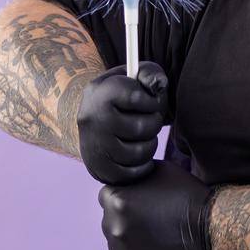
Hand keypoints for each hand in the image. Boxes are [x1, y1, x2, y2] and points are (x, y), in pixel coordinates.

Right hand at [76, 62, 167, 184]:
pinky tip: (141, 150)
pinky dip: (144, 165)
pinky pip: (132, 173)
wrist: (97, 119)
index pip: (135, 96)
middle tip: (151, 119)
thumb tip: (159, 87)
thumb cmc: (125, 95)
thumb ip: (151, 75)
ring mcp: (93, 146)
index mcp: (98, 91)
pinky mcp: (99, 168)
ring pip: (139, 152)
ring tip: (145, 135)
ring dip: (151, 143)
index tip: (152, 101)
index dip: (153, 100)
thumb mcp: (135, 76)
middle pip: (141, 127)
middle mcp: (91, 119)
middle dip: (154, 123)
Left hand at [98, 159, 219, 249]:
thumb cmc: (190, 195)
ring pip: (119, 246)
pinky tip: (163, 248)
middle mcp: (115, 230)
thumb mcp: (161, 170)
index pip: (107, 197)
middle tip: (152, 217)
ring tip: (157, 234)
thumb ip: (135, 176)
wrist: (214, 229)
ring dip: (132, 239)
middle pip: (111, 222)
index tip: (140, 199)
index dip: (124, 195)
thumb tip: (126, 180)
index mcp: (117, 203)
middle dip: (126, 218)